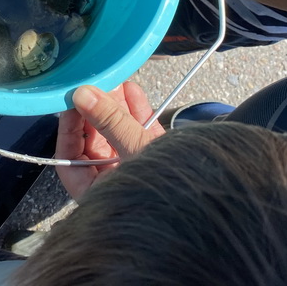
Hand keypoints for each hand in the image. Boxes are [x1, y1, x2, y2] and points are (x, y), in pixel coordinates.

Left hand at [54, 81, 164, 199]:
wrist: (218, 206)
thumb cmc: (167, 191)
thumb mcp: (134, 151)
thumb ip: (109, 122)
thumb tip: (82, 94)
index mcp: (98, 193)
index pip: (70, 158)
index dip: (68, 128)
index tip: (73, 100)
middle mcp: (114, 184)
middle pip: (95, 142)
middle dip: (96, 110)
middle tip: (98, 82)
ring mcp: (138, 173)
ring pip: (119, 134)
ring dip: (116, 107)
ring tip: (117, 80)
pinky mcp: (159, 163)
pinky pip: (142, 135)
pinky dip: (138, 113)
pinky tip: (133, 90)